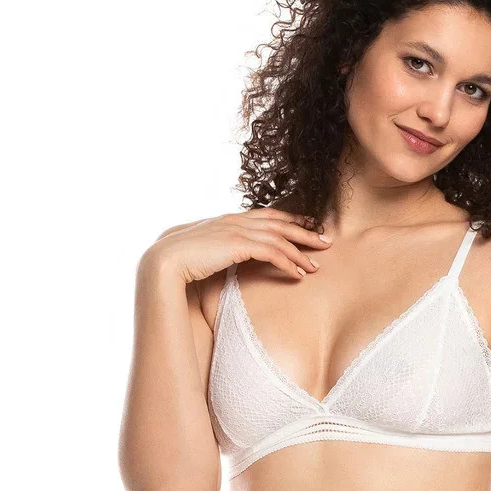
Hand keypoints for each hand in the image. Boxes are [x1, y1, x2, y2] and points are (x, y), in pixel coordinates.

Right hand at [142, 206, 331, 284]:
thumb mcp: (204, 250)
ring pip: (280, 238)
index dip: (289, 219)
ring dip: (301, 253)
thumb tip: (226, 257)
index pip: (266, 215)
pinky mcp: (239, 245)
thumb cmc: (179, 260)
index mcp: (228, 219)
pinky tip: (299, 275)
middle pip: (280, 223)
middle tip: (325, 240)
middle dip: (305, 232)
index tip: (307, 226)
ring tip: (316, 266)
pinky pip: (272, 253)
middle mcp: (235, 220)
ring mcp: (237, 230)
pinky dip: (288, 264)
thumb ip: (220, 249)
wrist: (165, 260)